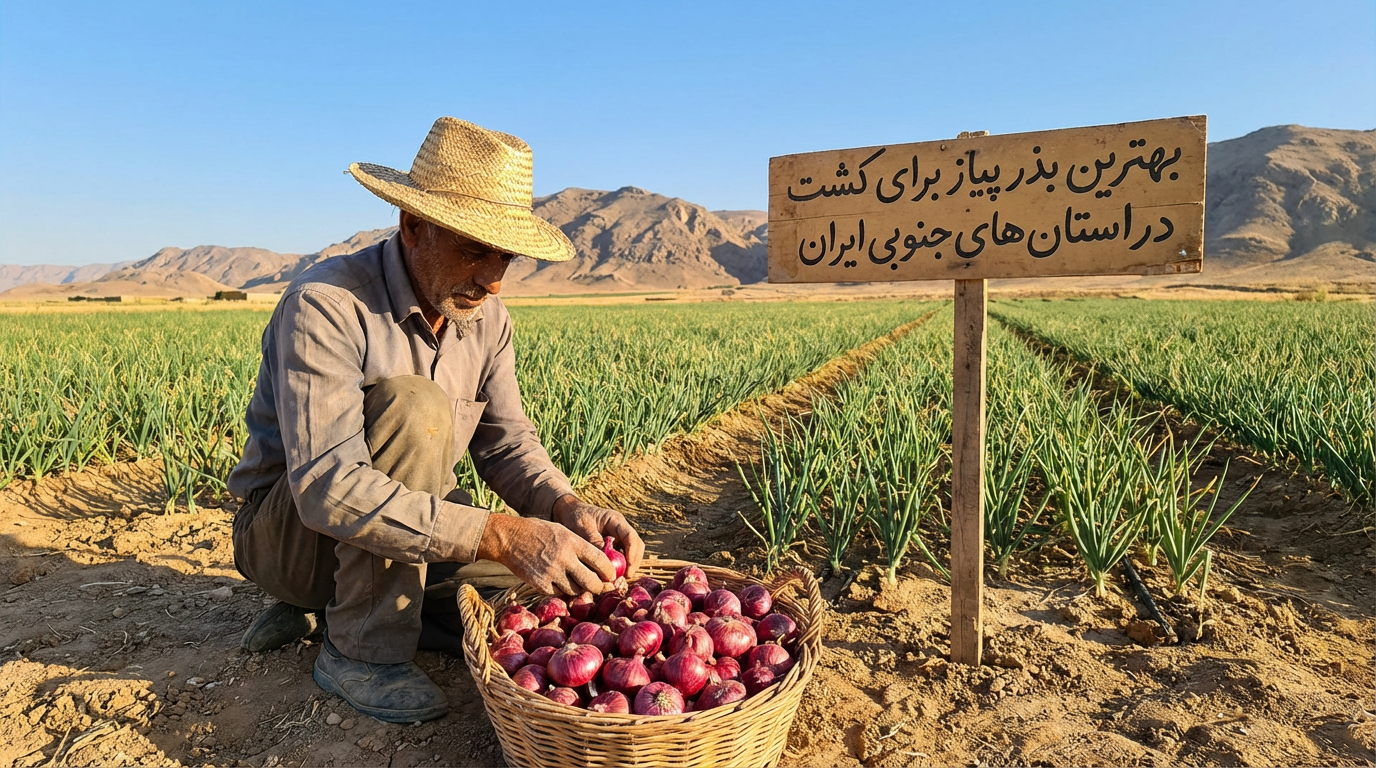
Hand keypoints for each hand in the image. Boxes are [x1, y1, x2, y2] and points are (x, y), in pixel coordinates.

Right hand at [475, 514, 614, 595]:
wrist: (510, 538)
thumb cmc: (540, 532)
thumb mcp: (563, 532)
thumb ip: (581, 547)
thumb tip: (601, 565)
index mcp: (573, 542)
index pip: (601, 561)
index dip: (609, 572)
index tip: (611, 575)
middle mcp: (564, 558)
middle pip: (592, 582)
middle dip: (600, 587)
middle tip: (601, 586)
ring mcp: (552, 573)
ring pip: (576, 590)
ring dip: (581, 589)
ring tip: (581, 584)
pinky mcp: (540, 584)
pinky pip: (559, 593)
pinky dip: (563, 590)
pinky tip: (562, 583)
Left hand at [552, 494, 645, 577]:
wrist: (569, 512)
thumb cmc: (575, 517)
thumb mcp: (582, 528)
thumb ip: (593, 542)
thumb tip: (604, 561)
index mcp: (615, 521)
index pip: (630, 537)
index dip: (632, 554)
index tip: (628, 569)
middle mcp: (621, 528)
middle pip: (637, 545)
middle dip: (634, 562)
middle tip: (625, 578)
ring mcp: (619, 536)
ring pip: (632, 551)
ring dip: (629, 565)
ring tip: (618, 578)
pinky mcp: (615, 543)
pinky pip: (623, 555)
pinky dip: (621, 565)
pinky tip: (612, 574)